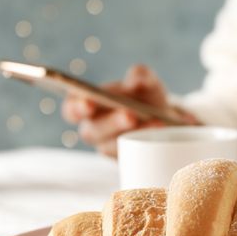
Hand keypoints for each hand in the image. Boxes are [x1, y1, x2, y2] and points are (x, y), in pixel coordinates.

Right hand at [62, 64, 194, 156]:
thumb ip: (140, 75)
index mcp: (89, 106)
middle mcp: (95, 129)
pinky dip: (148, 143)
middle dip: (112, 123)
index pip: (71, 110)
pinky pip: (133, 156)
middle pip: (93, 131)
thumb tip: (136, 80)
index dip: (76, 107)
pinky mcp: (127, 160)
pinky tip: (162, 132)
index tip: (88, 102)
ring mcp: (110, 147)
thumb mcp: (145, 81)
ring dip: (134, 135)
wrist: (164, 117)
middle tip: (130, 115)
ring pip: (114, 146)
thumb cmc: (144, 96)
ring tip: (156, 122)